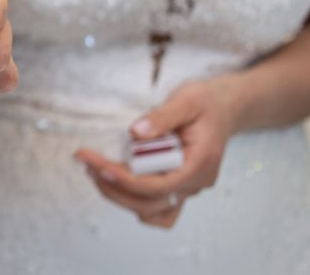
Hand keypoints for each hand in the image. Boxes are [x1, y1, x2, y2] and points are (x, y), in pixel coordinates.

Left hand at [74, 80, 240, 228]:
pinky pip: (158, 208)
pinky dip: (135, 201)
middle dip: (113, 186)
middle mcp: (194, 183)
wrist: (224, 108)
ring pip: (151, 209)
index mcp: (199, 163)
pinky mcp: (178, 186)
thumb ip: (163, 116)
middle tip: (85, 162)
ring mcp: (187, 188)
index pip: (159, 185)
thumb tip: (136, 132)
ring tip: (93, 171)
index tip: (98, 165)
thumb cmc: (206, 103)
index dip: (126, 179)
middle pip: (150, 202)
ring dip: (119, 195)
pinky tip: (114, 182)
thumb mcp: (187, 100)